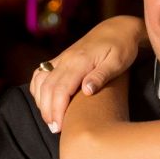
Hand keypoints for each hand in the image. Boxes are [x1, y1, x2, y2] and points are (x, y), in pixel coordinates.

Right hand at [30, 15, 146, 131]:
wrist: (118, 28)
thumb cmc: (122, 47)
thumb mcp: (118, 61)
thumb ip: (101, 75)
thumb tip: (86, 91)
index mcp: (80, 61)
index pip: (60, 89)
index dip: (57, 109)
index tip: (59, 127)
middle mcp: (66, 59)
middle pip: (47, 87)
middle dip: (47, 110)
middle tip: (54, 129)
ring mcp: (62, 58)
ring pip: (40, 80)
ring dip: (41, 101)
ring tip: (49, 119)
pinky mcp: (61, 59)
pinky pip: (41, 73)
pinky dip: (38, 88)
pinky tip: (43, 101)